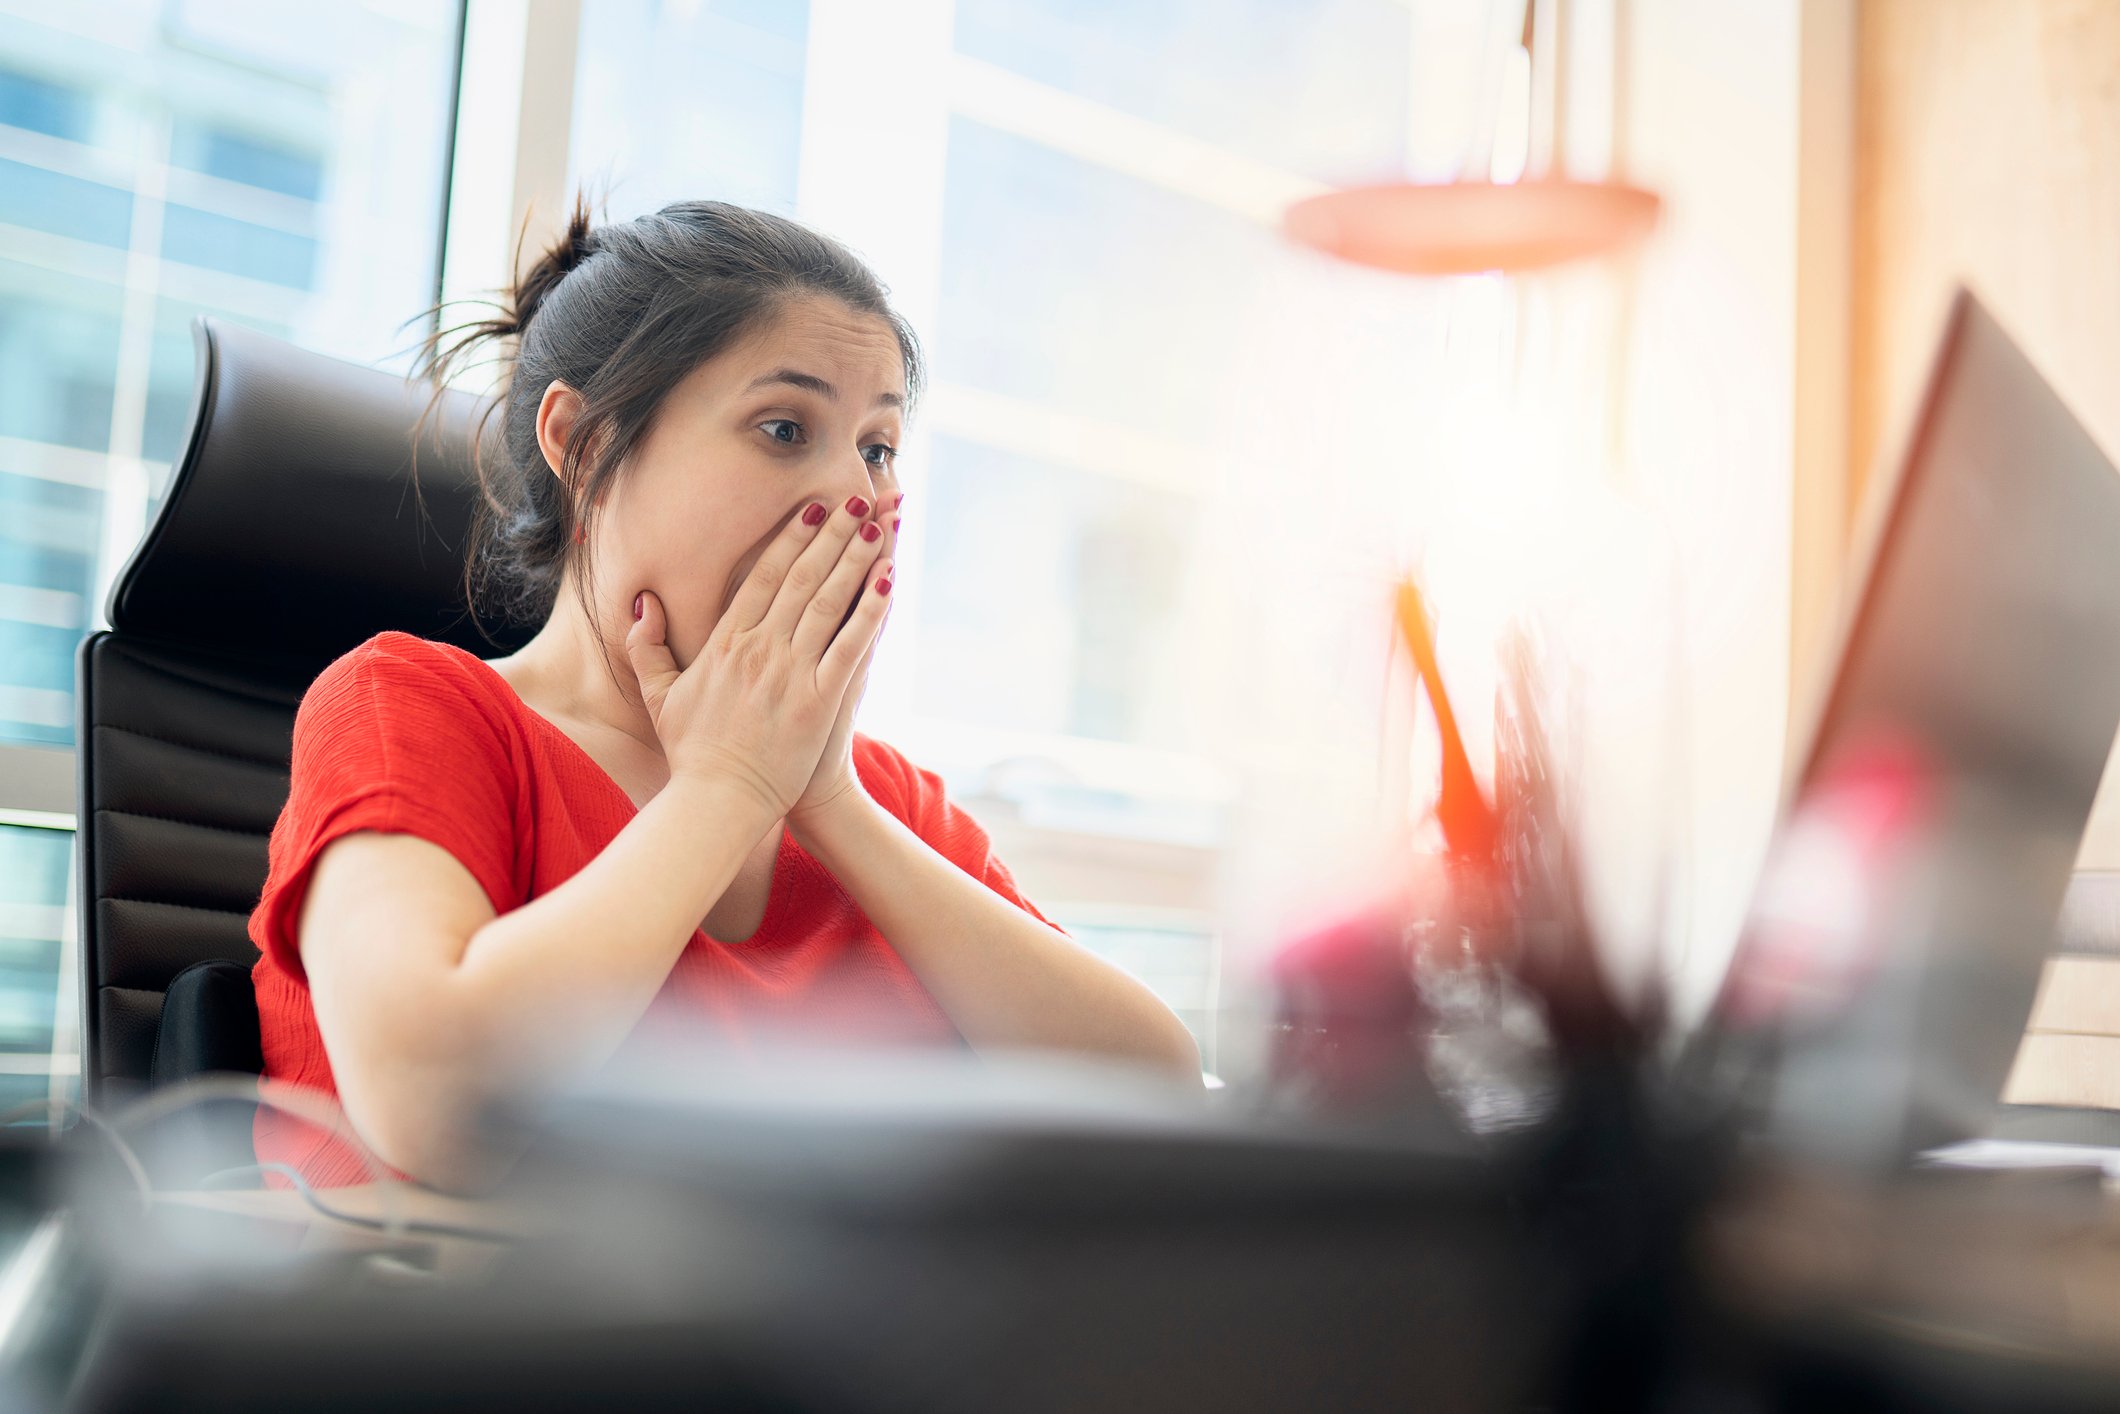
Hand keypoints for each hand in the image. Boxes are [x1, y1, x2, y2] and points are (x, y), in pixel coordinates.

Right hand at [624, 495, 889, 820]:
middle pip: (802, 578)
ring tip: (878, 523)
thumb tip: (642, 602)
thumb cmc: (691, 751)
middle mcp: (760, 649)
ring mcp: (791, 673)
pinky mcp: (819, 700)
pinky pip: (850, 646)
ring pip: (828, 602)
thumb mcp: (658, 694)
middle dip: (832, 533)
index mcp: (725, 643)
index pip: (763, 577)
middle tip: (855, 498)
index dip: (790, 539)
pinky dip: (870, 611)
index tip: (811, 509)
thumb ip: (647, 646)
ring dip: (855, 558)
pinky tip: (888, 581)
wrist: (718, 801)